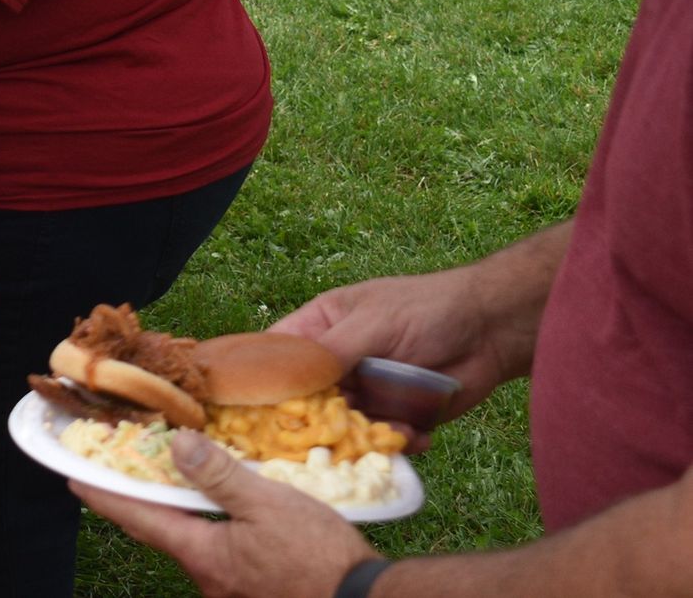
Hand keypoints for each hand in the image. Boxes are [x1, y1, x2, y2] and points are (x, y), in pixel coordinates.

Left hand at [72, 431, 377, 597]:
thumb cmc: (320, 557)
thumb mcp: (269, 505)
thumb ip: (220, 476)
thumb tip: (175, 445)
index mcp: (202, 555)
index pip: (138, 518)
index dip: (104, 495)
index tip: (73, 478)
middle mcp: (208, 579)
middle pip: (162, 533)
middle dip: (141, 503)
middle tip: (121, 472)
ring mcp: (230, 590)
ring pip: (193, 544)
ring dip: (181, 514)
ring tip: (174, 481)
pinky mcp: (254, 592)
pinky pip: (220, 555)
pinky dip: (210, 528)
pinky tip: (225, 513)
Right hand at [271, 266, 514, 430]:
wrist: (492, 329)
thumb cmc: (427, 309)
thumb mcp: (373, 322)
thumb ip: (331, 350)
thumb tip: (289, 379)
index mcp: (320, 329)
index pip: (277, 358)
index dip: (264, 383)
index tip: (260, 411)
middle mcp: (337, 364)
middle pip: (306, 402)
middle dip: (318, 422)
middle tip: (332, 436)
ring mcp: (367, 392)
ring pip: (345, 427)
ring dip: (364, 436)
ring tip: (394, 430)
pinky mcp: (398, 416)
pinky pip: (383, 440)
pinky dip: (397, 444)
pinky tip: (418, 435)